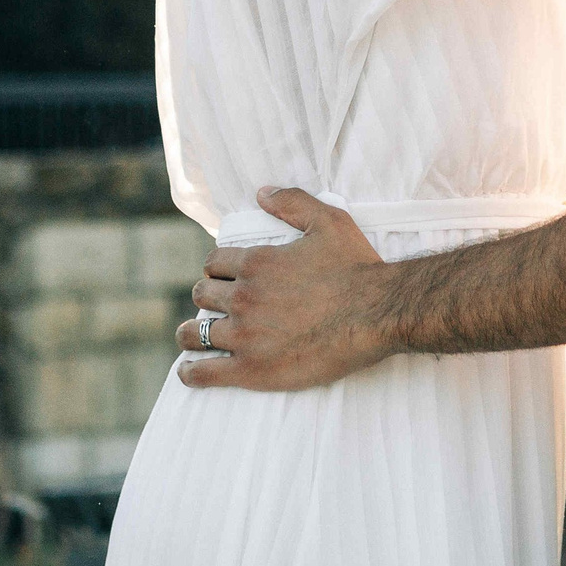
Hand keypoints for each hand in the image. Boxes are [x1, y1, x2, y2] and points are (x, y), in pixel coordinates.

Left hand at [173, 187, 395, 391]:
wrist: (376, 314)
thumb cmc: (355, 267)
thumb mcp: (328, 221)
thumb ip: (292, 202)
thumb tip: (262, 192)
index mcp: (256, 263)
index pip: (214, 263)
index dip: (218, 269)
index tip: (225, 277)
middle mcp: (243, 297)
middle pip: (203, 295)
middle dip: (208, 298)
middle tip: (218, 307)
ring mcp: (244, 335)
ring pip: (195, 334)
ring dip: (192, 334)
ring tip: (194, 338)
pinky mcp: (251, 369)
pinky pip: (204, 372)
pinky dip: (190, 373)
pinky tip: (189, 371)